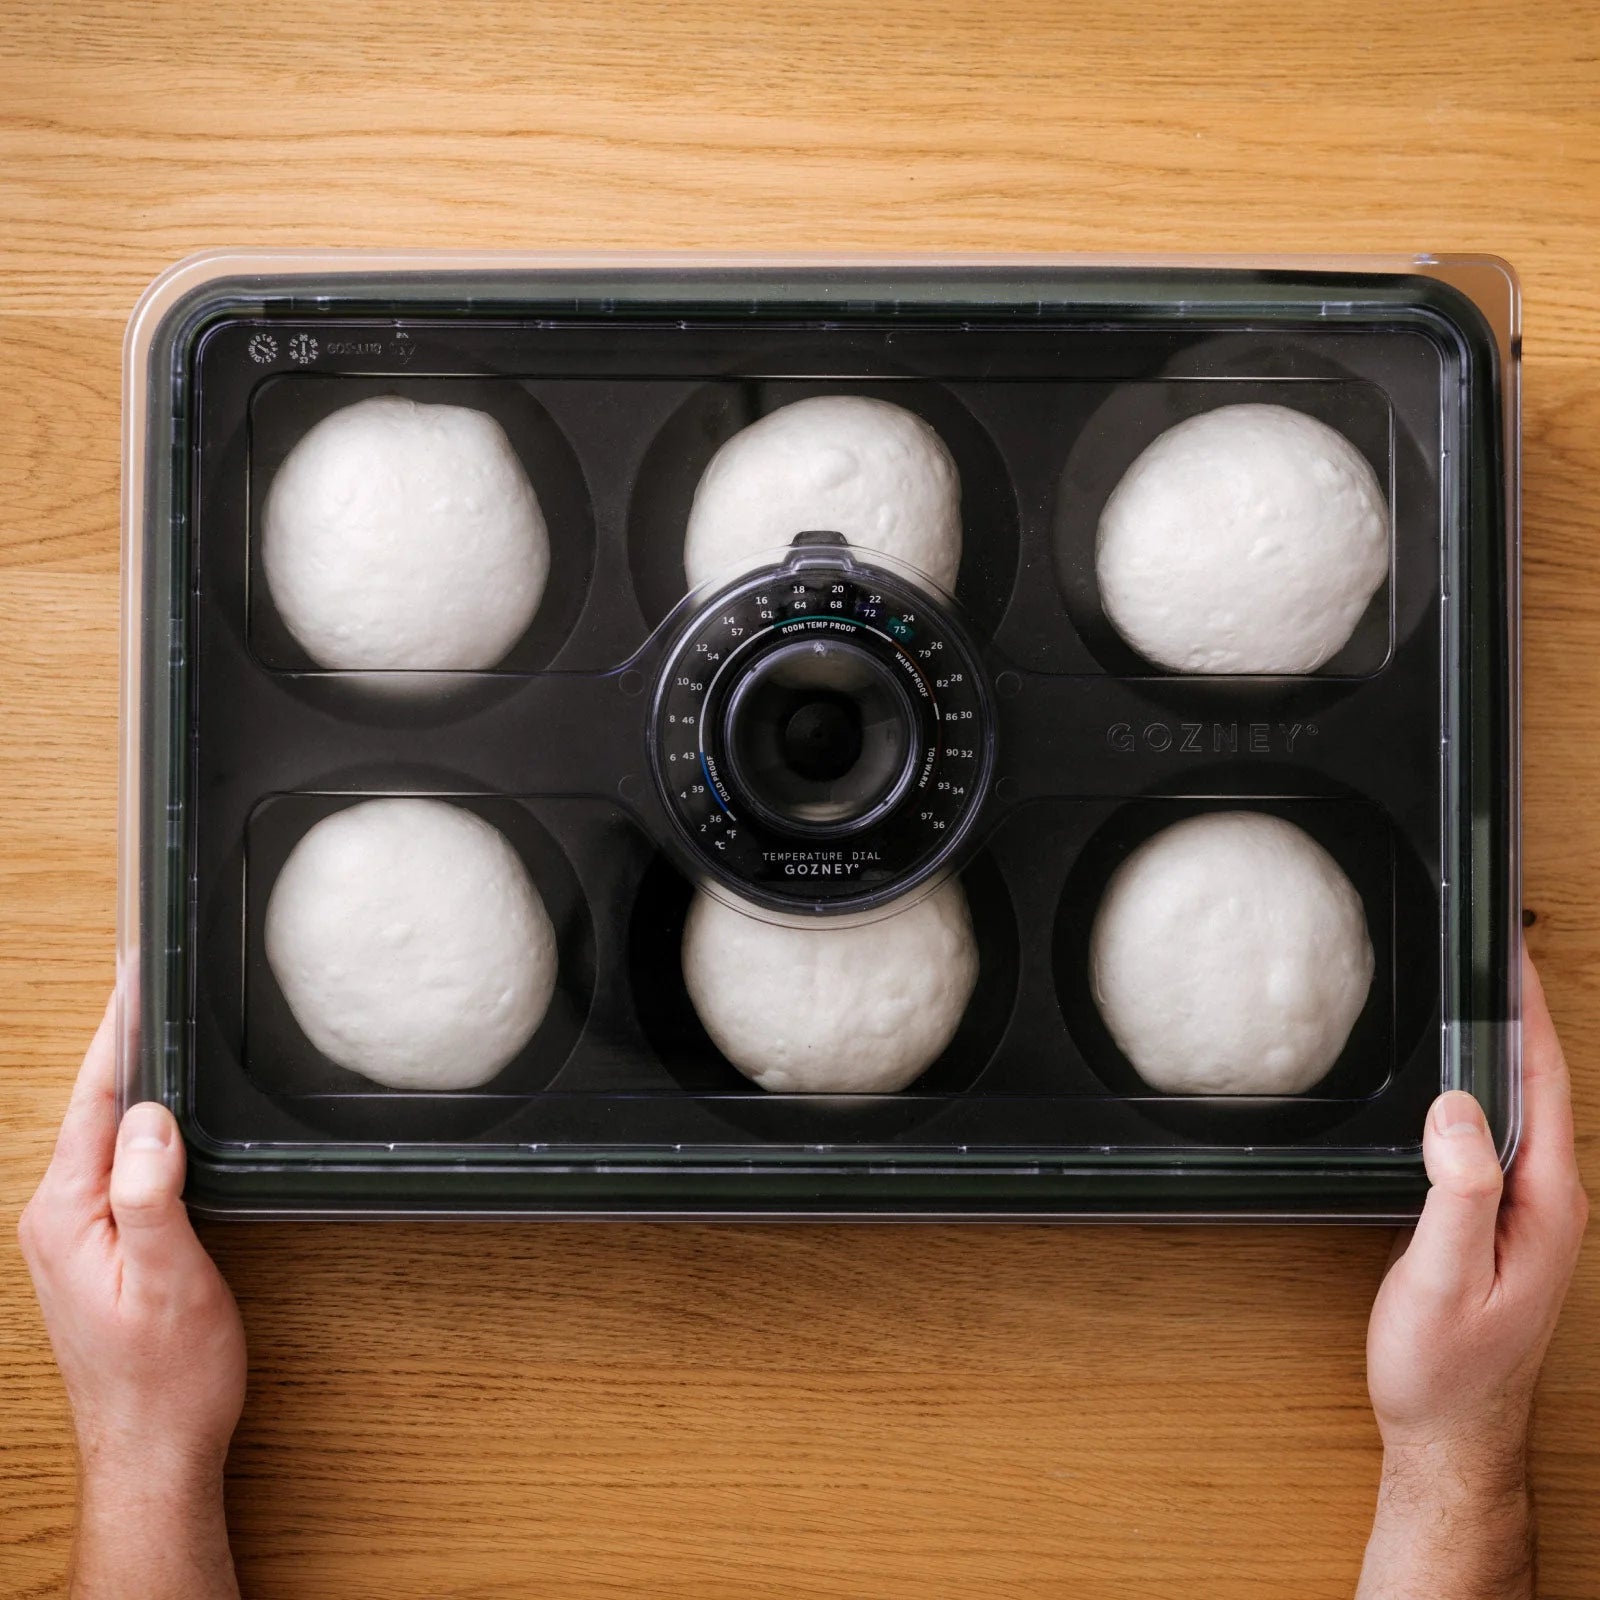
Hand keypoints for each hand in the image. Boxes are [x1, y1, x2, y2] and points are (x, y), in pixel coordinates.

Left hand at [18, 993, 244, 1599]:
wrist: (152, 1450)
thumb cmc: (167, 1377)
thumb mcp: (170, 1278)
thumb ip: (151, 1191)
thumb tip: (149, 1116)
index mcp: (66, 1216)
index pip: (95, 1101)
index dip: (119, 1035)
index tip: (135, 979)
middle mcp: (55, 1221)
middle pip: (92, 1110)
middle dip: (122, 1045)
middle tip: (150, 988)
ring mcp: (69, 1239)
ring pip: (100, 1138)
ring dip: (128, 1086)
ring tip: (154, 1035)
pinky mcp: (91, 1252)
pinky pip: (110, 1168)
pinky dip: (134, 1129)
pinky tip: (157, 1119)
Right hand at [1359, 948, 1587, 1598]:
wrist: (1450, 1439)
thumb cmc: (1444, 1371)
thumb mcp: (1442, 1278)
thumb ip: (1456, 1191)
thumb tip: (1458, 1108)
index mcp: (1547, 1206)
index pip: (1543, 1085)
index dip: (1528, 1015)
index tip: (1511, 957)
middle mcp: (1550, 1205)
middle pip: (1541, 1086)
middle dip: (1522, 1014)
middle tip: (1496, 955)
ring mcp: (1530, 1217)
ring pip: (1523, 1110)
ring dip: (1507, 1050)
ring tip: (1485, 997)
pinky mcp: (1503, 1227)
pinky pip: (1499, 1139)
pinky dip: (1485, 1092)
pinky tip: (1463, 1081)